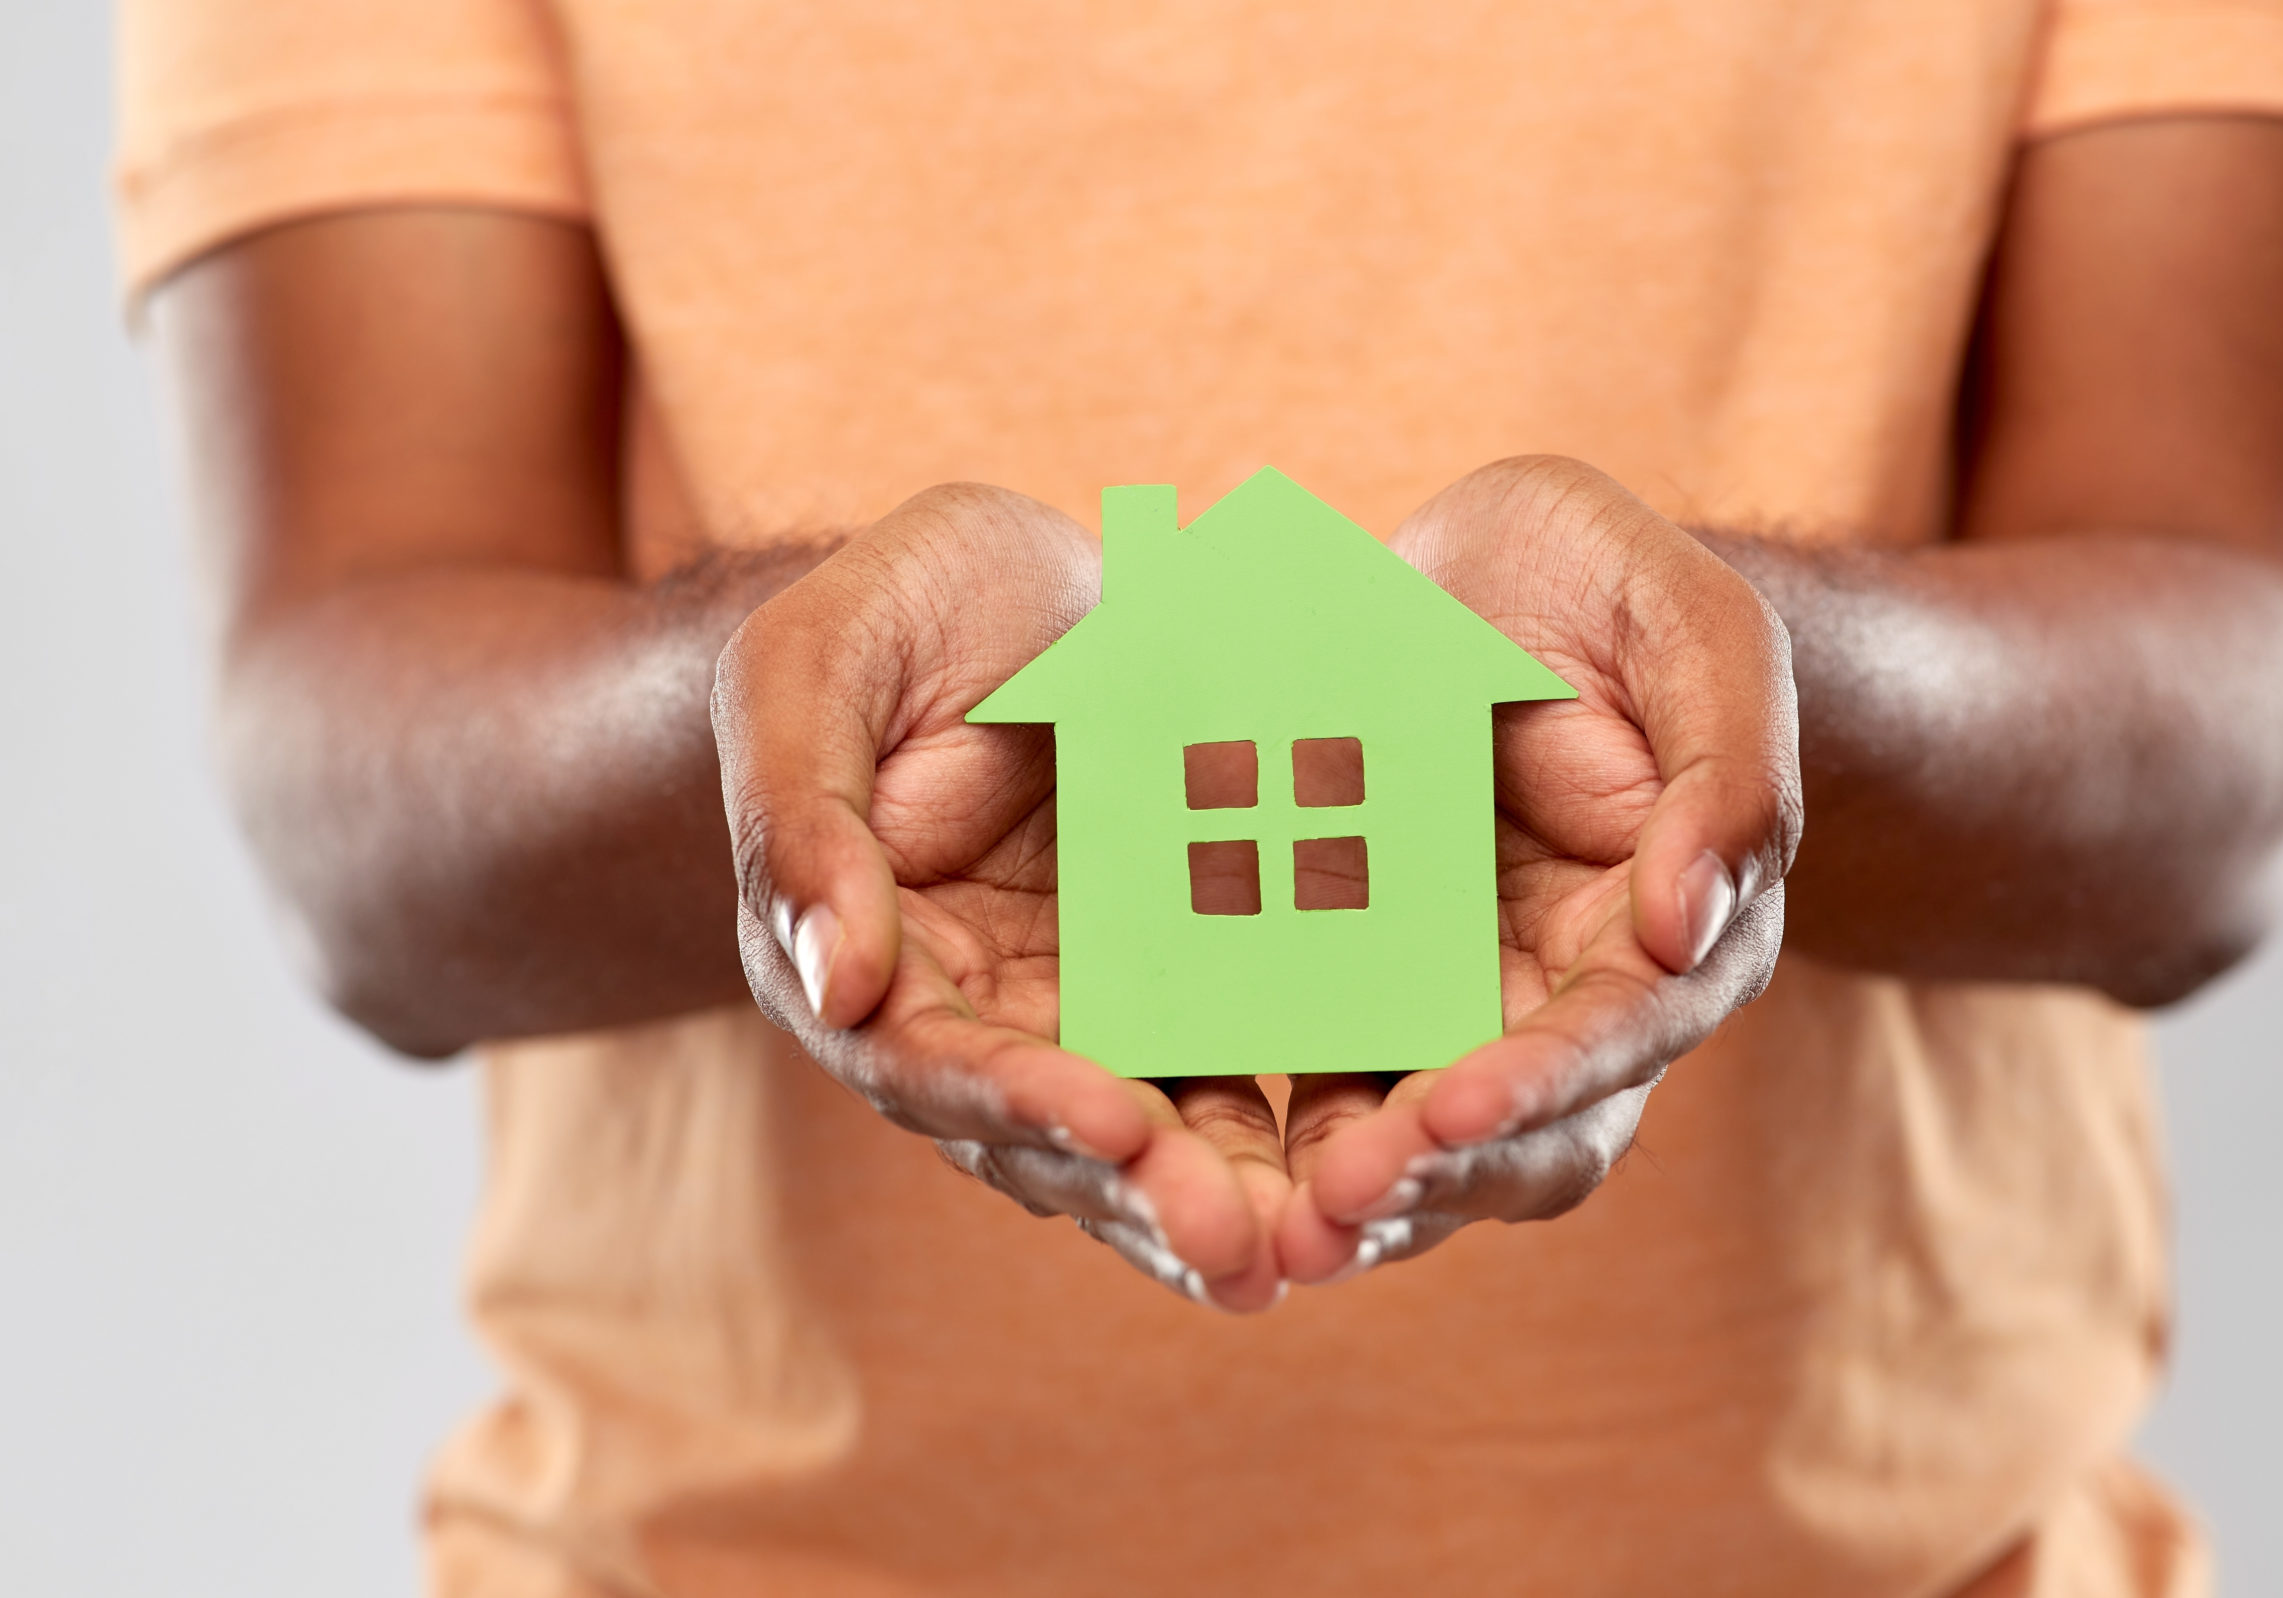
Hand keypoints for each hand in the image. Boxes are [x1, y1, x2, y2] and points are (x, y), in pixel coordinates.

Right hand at [712, 485, 1291, 1310]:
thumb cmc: (895, 607)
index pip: (925, 1060)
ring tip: (1305, 1247)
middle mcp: (969, 1013)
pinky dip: (1285, 1126)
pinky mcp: (1177, 979)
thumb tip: (840, 985)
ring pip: (1145, 1130)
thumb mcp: (814, 666)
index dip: (1014, 1098)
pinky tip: (1367, 1164)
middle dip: (1139, 1191)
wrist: (1026, 574)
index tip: (1112, 1121)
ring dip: (1218, 1193)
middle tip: (1235, 1242)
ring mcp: (1078, 1006)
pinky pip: (1230, 1063)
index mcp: (860, 960)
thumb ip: (802, 815)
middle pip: (1045, 1134)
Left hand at [1274, 456, 1800, 1281]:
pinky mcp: (1349, 984)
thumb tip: (1689, 928)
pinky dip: (1265, 1136)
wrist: (1472, 563)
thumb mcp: (1692, 626)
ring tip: (1262, 1230)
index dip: (1545, 1079)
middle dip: (1431, 1177)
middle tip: (1330, 1204)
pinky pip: (1311, 1079)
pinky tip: (1181, 1158)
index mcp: (1671, 929)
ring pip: (1415, 1143)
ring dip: (1346, 1196)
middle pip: (1519, 1136)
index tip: (1452, 1111)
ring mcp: (1452, 1001)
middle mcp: (1566, 995)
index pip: (1622, 1031)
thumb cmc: (1602, 582)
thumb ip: (1729, 768)